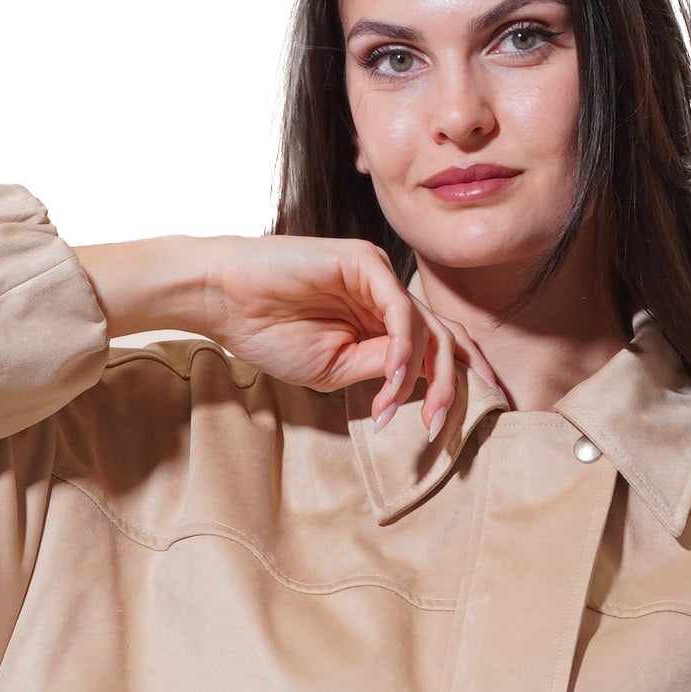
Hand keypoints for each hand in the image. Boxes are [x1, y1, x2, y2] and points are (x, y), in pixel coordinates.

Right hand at [74, 235, 477, 445]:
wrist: (226, 300)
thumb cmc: (270, 334)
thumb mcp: (335, 370)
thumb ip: (380, 370)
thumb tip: (420, 380)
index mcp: (381, 320)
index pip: (437, 350)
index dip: (459, 383)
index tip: (464, 428)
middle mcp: (387, 295)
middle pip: (446, 339)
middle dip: (456, 386)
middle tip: (443, 429)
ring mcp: (378, 276)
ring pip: (429, 327)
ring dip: (427, 377)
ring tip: (408, 414)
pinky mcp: (364, 262)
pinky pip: (401, 310)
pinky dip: (404, 349)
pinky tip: (393, 380)